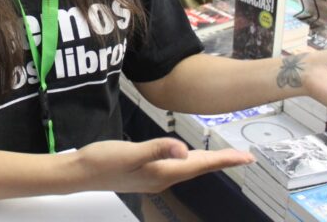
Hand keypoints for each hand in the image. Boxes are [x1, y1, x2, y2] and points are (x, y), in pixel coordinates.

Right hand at [73, 138, 253, 193]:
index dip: (224, 160)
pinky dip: (190, 161)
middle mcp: (161, 178)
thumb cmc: (102, 162)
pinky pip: (176, 167)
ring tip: (225, 158)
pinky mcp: (144, 172)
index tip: (246, 158)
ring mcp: (153, 177)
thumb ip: (157, 149)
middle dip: (222, 163)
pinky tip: (188, 158)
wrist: (80, 173)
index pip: (200, 165)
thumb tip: (184, 150)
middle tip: (244, 158)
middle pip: (198, 169)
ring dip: (208, 163)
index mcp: (162, 173)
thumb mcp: (131, 152)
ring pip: (188, 169)